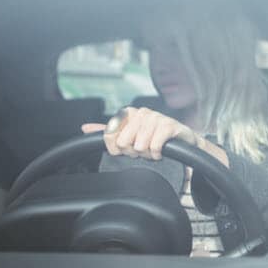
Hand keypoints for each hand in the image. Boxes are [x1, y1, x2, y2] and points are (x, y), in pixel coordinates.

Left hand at [81, 107, 198, 160]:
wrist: (183, 141)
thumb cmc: (154, 137)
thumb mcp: (129, 134)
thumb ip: (108, 131)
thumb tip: (85, 128)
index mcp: (129, 113)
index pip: (109, 134)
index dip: (117, 148)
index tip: (128, 148)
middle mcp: (141, 112)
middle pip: (124, 142)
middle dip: (134, 152)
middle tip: (143, 150)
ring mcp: (156, 117)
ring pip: (139, 145)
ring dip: (147, 154)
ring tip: (153, 151)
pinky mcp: (169, 126)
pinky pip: (154, 146)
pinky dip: (156, 154)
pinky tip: (160, 152)